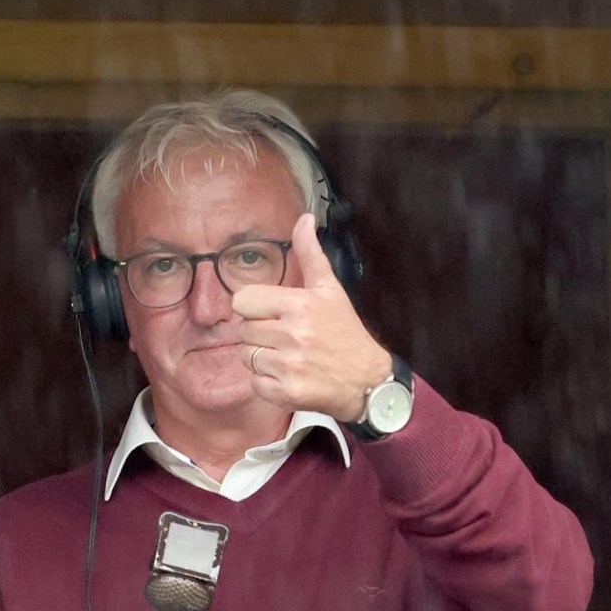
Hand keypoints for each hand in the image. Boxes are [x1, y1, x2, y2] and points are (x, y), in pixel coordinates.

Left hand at [232, 213, 390, 421]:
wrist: (368, 380)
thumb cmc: (345, 332)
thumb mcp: (330, 289)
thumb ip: (310, 254)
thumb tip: (304, 218)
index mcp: (300, 305)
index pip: (242, 301)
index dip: (254, 308)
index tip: (271, 313)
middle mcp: (293, 334)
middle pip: (243, 330)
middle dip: (259, 333)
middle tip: (286, 337)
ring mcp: (289, 365)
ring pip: (246, 357)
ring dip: (262, 358)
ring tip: (289, 356)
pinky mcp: (287, 392)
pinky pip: (254, 383)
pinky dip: (267, 383)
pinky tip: (289, 375)